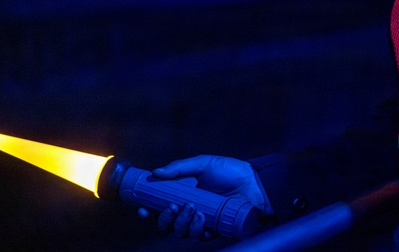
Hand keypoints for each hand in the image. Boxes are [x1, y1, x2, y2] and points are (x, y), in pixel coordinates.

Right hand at [153, 155, 270, 239]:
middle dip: (165, 218)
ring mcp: (202, 221)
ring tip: (193, 208)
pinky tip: (202, 217)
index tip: (143, 209)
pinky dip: (197, 228)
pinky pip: (199, 236)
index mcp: (183, 195)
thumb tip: (155, 172)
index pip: (159, 207)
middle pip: (166, 224)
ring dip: (182, 222)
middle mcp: (189, 210)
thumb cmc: (230, 171)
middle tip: (174, 207)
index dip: (148, 211)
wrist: (255, 182)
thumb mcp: (204, 164)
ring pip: (180, 232)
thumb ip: (179, 168)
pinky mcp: (214, 230)